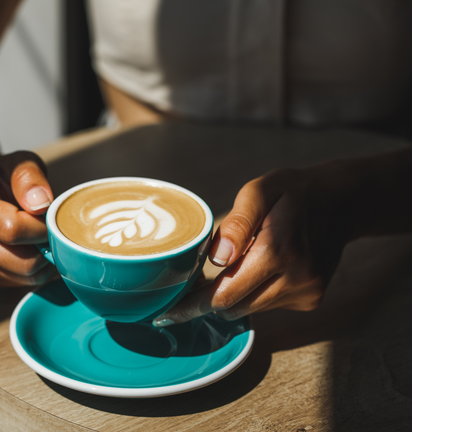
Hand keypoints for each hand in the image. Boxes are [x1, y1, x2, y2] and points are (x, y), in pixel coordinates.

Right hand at [0, 151, 58, 286]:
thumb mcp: (18, 162)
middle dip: (44, 246)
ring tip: (43, 238)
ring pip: (23, 276)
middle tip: (50, 230)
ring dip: (43, 261)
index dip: (40, 226)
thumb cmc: (4, 178)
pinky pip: (20, 283)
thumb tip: (40, 204)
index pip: (11, 228)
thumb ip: (29, 176)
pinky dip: (35, 271)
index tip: (48, 216)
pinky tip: (33, 248)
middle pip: (20, 259)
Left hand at [154, 166, 349, 324]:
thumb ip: (237, 223)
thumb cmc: (291, 192)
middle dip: (210, 299)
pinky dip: (257, 292)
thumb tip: (217, 259)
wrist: (342, 201)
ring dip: (236, 293)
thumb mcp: (259, 191)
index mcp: (277, 251)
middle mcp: (295, 278)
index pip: (225, 294)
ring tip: (238, 263)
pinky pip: (269, 305)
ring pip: (251, 308)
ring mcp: (307, 292)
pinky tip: (263, 267)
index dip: (193, 305)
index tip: (167, 314)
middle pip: (235, 307)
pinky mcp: (311, 299)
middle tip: (193, 283)